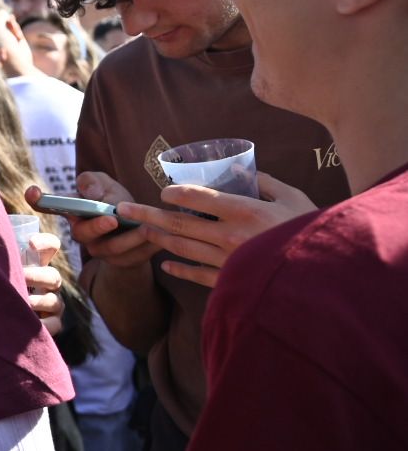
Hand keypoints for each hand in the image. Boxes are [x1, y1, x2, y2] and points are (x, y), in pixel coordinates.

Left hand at [22, 231, 64, 335]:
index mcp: (36, 263)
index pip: (50, 246)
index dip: (45, 243)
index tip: (30, 243)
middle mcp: (48, 281)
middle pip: (53, 276)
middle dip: (36, 276)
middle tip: (20, 277)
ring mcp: (52, 303)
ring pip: (54, 301)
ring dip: (37, 301)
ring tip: (21, 303)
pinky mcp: (52, 323)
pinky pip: (55, 324)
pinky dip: (44, 324)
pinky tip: (29, 323)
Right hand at [29, 174, 159, 270]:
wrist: (138, 228)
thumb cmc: (117, 201)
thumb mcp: (107, 184)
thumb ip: (94, 182)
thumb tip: (90, 195)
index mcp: (74, 211)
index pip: (47, 205)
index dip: (38, 200)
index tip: (31, 191)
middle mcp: (82, 234)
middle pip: (82, 234)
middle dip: (97, 227)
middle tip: (112, 218)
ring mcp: (100, 251)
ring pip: (111, 249)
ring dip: (129, 239)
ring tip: (147, 228)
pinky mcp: (121, 263)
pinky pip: (133, 258)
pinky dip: (147, 248)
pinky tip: (160, 238)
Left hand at [118, 172, 316, 288]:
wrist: (327, 276)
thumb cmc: (312, 231)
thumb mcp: (293, 198)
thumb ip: (265, 182)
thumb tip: (240, 169)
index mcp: (243, 211)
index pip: (196, 198)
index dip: (174, 193)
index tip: (163, 191)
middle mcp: (229, 236)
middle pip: (178, 223)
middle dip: (146, 214)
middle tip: (122, 209)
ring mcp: (228, 261)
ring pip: (182, 248)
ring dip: (159, 238)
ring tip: (142, 230)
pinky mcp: (232, 282)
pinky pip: (197, 275)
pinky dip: (179, 269)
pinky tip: (165, 265)